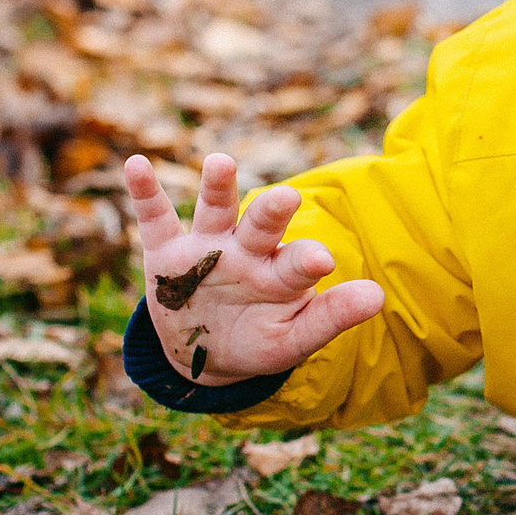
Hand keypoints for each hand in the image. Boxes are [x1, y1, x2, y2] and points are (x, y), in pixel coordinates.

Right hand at [126, 152, 384, 385]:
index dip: (307, 260)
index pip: (296, 262)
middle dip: (271, 211)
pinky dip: (145, 192)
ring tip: (221, 163)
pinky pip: (155, 218)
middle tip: (286, 197)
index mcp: (281, 272)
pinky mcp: (166, 252)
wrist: (206, 351)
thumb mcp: (292, 339)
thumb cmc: (260, 339)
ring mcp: (206, 248)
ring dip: (217, 187)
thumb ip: (329, 318)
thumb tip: (379, 297)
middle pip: (261, 225)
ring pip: (215, 210)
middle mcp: (247, 251)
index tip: (322, 260)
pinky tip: (136, 163)